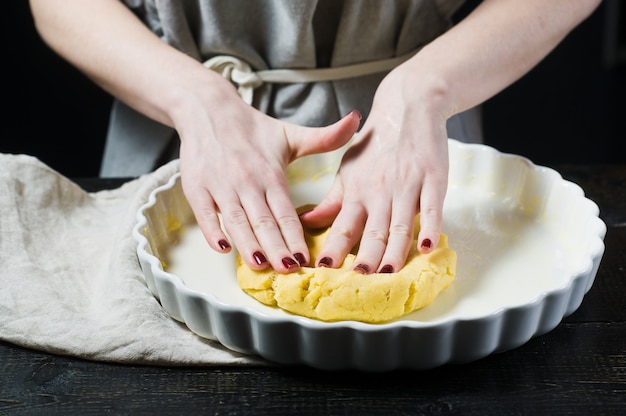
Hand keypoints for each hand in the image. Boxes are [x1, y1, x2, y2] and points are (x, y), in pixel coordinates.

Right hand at [178, 82, 359, 272]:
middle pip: (263, 221)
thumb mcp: (291, 134)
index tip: (306, 258)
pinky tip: (223, 248)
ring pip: (236, 221)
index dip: (295, 236)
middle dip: (275, 247)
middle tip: (287, 269)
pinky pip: (205, 213)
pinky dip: (212, 231)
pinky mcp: (197, 187)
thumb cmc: (252, 128)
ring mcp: (221, 186)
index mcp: (271, 173)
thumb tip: (356, 120)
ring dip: (248, 244)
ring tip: (260, 265)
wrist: (207, 109)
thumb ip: (325, 137)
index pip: (286, 211)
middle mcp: (247, 181)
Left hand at [300, 63, 449, 273]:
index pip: (343, 225)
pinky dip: (430, 226)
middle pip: (373, 231)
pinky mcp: (433, 179)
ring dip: (395, 251)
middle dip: (366, 257)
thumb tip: (309, 222)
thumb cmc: (375, 145)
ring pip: (400, 224)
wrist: (407, 107)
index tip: (325, 270)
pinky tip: (427, 247)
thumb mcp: (348, 170)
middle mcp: (380, 191)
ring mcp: (407, 185)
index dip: (335, 247)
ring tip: (389, 273)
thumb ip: (333, 200)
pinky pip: (431, 206)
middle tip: (359, 281)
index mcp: (357, 191)